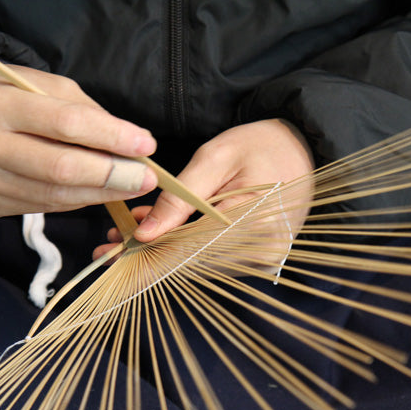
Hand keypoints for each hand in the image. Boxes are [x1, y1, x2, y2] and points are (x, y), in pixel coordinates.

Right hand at [0, 66, 157, 217]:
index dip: (111, 137)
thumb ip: (80, 110)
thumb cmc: (4, 97)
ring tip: (131, 186)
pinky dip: (77, 201)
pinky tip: (98, 193)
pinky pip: (43, 207)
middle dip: (112, 175)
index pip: (65, 123)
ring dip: (100, 193)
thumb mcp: (37, 84)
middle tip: (146, 177)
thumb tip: (127, 143)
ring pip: (54, 196)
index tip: (145, 144)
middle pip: (61, 168)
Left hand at [93, 119, 313, 265]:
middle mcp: (260, 251)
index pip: (188, 254)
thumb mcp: (214, 159)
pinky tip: (158, 231)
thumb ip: (179, 198)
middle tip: (109, 242)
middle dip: (146, 254)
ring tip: (128, 232)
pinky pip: (210, 257)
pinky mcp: (256, 257)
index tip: (111, 260)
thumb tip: (144, 236)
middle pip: (189, 264)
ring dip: (161, 250)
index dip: (146, 261)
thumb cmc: (259, 146)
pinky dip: (181, 246)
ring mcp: (260, 258)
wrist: (300, 148)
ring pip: (197, 263)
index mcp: (252, 225)